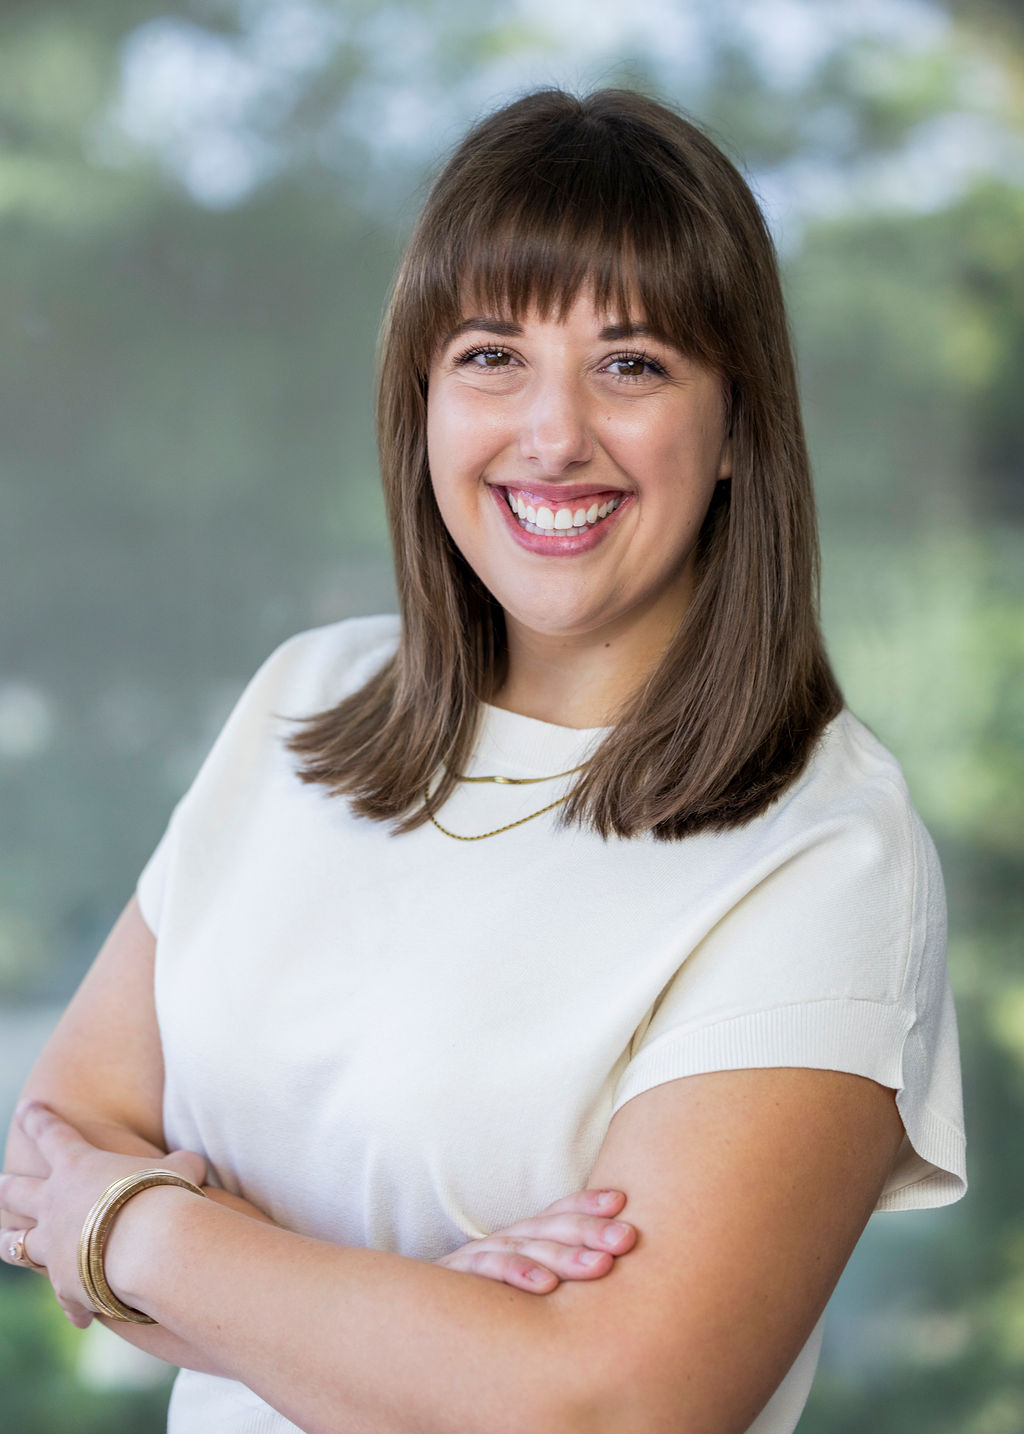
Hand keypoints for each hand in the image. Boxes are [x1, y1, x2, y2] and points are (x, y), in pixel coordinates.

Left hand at [0, 1101, 205, 1327]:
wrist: (147, 1247)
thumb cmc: (162, 1196)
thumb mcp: (179, 1169)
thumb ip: (181, 1163)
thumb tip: (195, 1164)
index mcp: (78, 1166)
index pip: (52, 1133)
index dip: (39, 1118)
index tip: (27, 1107)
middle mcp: (54, 1204)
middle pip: (16, 1191)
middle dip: (6, 1185)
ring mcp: (52, 1245)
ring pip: (16, 1243)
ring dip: (11, 1243)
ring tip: (4, 1241)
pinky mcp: (63, 1284)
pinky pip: (62, 1296)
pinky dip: (73, 1305)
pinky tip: (82, 1316)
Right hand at [434, 1188, 635, 1292]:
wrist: (414, 1312)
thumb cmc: (481, 1301)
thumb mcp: (520, 1279)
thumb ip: (553, 1270)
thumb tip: (606, 1273)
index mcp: (524, 1236)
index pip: (558, 1212)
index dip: (588, 1204)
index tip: (621, 1202)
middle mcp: (506, 1238)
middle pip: (552, 1227)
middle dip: (592, 1230)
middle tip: (627, 1238)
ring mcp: (481, 1254)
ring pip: (527, 1247)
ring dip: (565, 1255)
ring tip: (600, 1266)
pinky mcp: (457, 1276)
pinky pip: (489, 1271)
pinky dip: (517, 1274)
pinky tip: (544, 1286)